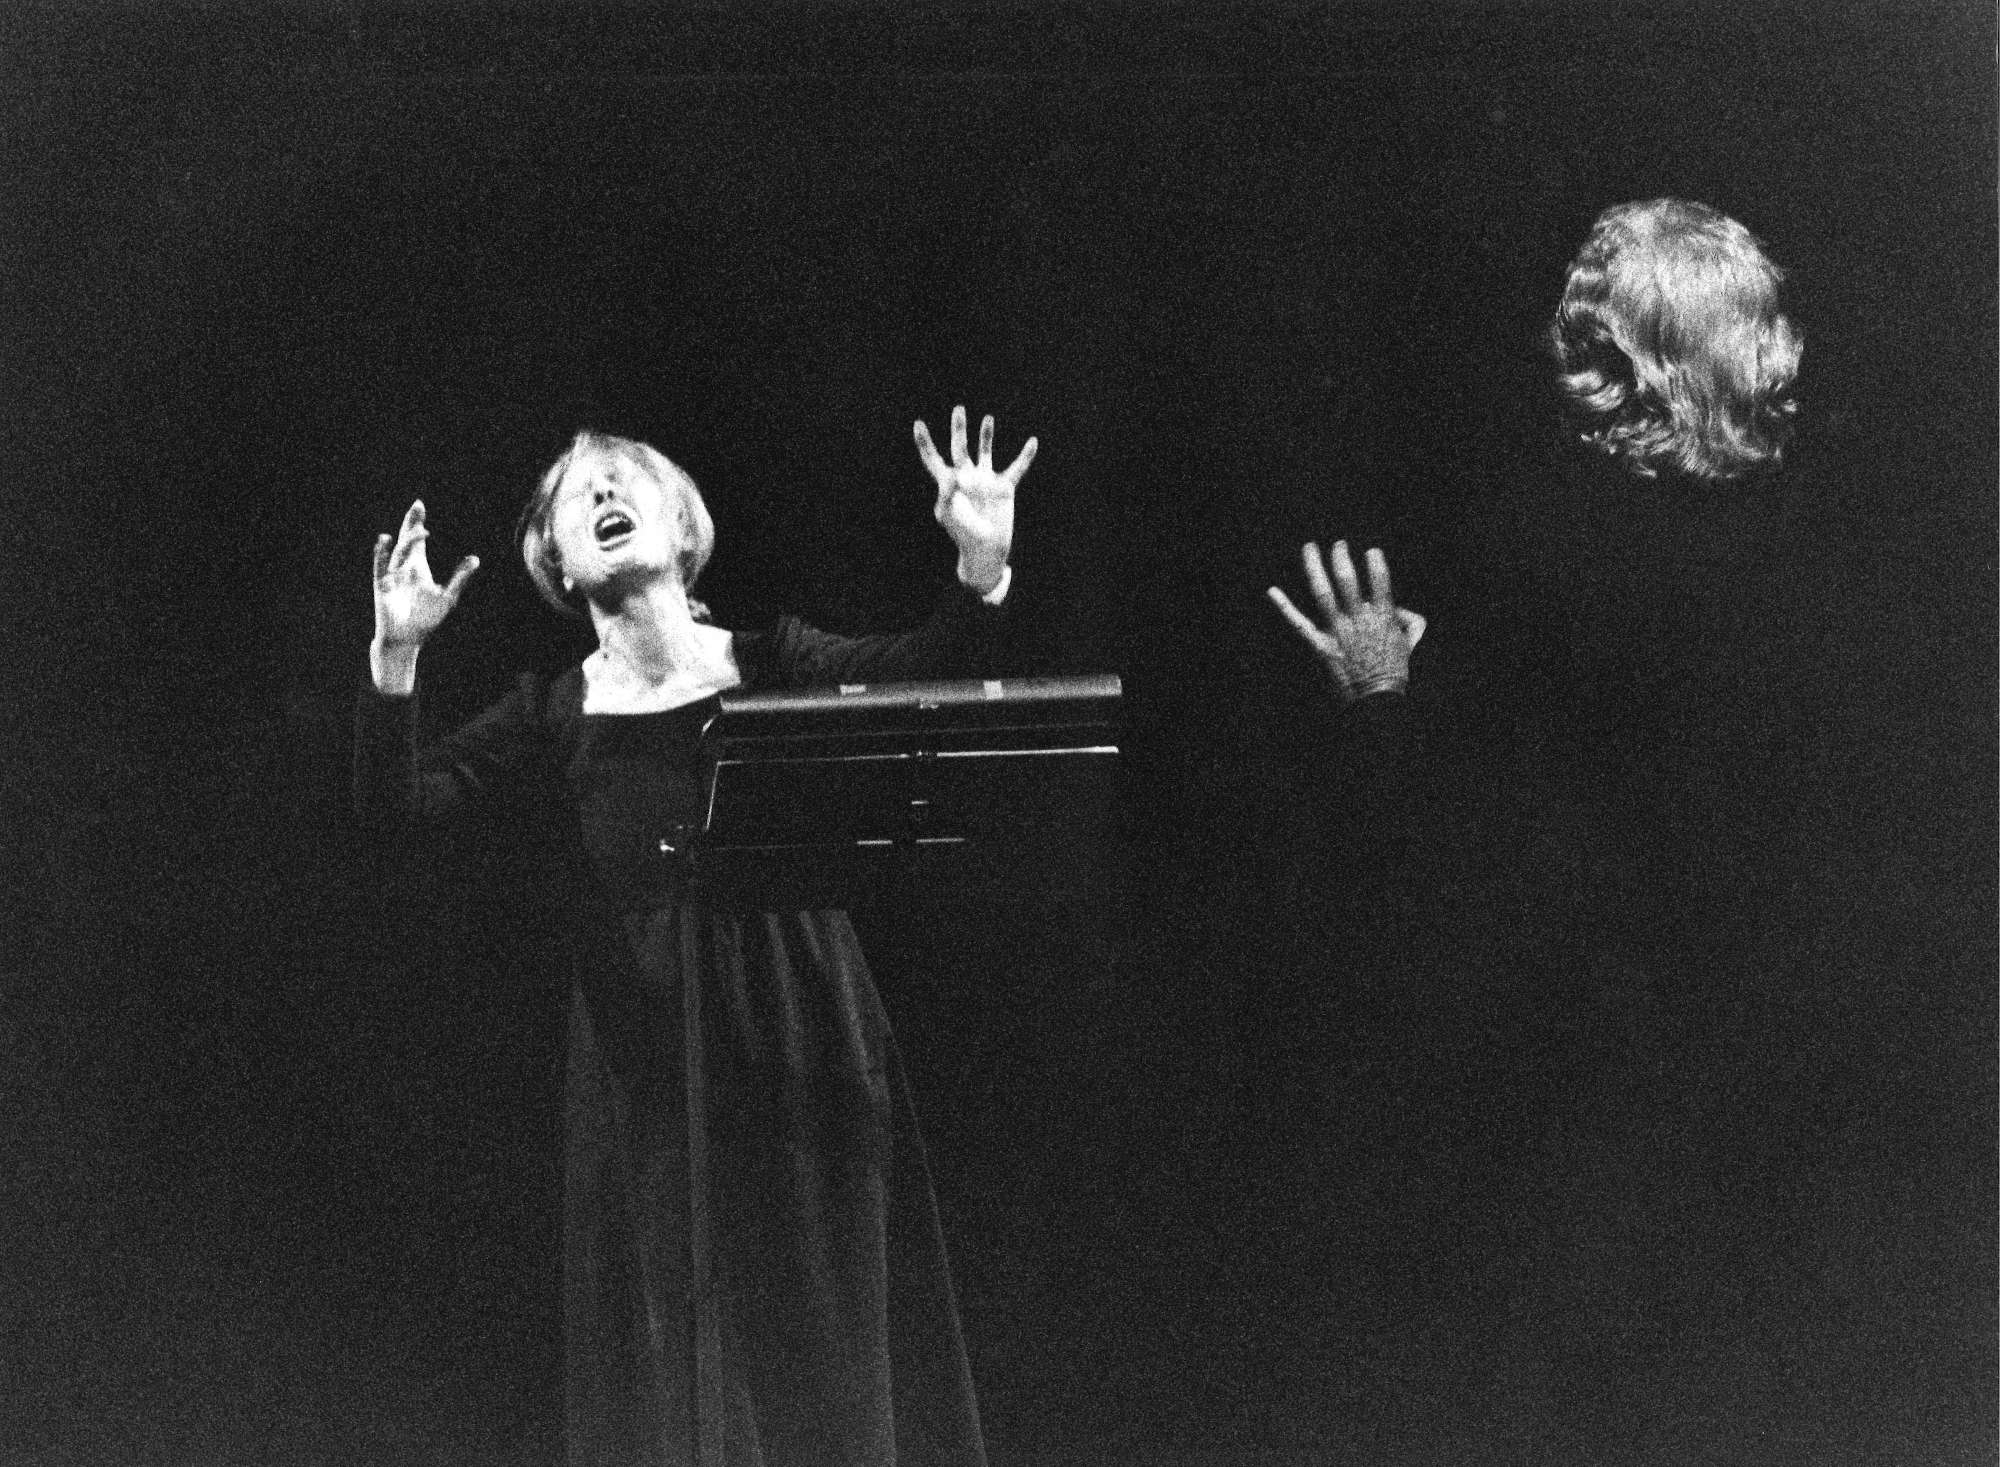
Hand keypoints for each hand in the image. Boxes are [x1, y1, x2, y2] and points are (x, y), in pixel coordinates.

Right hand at [371, 501, 477, 685]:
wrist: (406, 639)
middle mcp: (403, 568)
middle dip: (411, 523)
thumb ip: (460, 578)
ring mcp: (392, 576)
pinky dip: (382, 553)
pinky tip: (385, 540)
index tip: (420, 506)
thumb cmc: (425, 620)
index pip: (416, 541)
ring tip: (421, 530)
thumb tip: (475, 559)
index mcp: (417, 568)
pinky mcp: (382, 586)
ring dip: (409, 541)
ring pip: (399, 552)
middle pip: (406, 540)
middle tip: (418, 505)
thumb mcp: (447, 597)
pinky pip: (380, 566)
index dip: (417, 523)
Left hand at [913, 405, 1036, 594]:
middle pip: (960, 447)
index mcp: (948, 484)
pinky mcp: (1004, 487)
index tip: (918, 424)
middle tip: (959, 409)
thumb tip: (951, 475)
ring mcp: (985, 481)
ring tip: (988, 418)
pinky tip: (1032, 441)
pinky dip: (1025, 456)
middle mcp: (966, 477)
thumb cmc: (962, 534)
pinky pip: (1016, 468)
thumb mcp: (949, 514)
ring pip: (985, 452)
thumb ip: (946, 494)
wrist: (985, 549)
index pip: (934, 459)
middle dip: (959, 429)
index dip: (925, 443)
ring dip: (986, 436)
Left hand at [1268, 540, 1425, 702]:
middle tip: (1338, 544)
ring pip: (1323, 592)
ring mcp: (1337, 631)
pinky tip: (1271, 591)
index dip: (1375, 562)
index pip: (1380, 579)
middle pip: (1347, 579)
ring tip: (1310, 547)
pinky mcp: (1319, 645)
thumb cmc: (1393, 671)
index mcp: (1382, 616)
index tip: (1371, 551)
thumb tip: (1400, 608)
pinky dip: (1284, 606)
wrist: (1375, 699)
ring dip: (1315, 567)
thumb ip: (1410, 619)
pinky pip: (1298, 623)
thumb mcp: (1410, 641)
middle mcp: (1358, 619)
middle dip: (1341, 557)